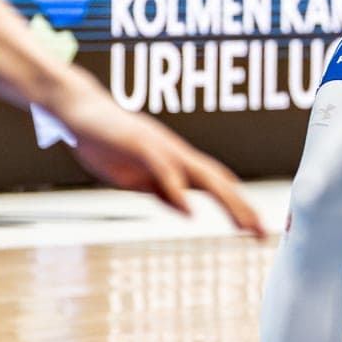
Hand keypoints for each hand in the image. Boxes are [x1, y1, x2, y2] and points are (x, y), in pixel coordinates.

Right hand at [48, 78, 263, 235]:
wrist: (78, 109)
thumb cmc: (107, 142)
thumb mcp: (137, 178)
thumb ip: (162, 192)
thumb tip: (188, 211)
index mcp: (177, 162)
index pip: (216, 186)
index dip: (239, 207)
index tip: (256, 231)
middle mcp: (176, 152)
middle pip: (218, 181)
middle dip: (243, 207)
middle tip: (263, 233)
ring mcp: (160, 146)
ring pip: (201, 174)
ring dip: (226, 200)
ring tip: (244, 224)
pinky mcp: (139, 144)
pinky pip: (164, 169)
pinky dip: (178, 189)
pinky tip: (190, 209)